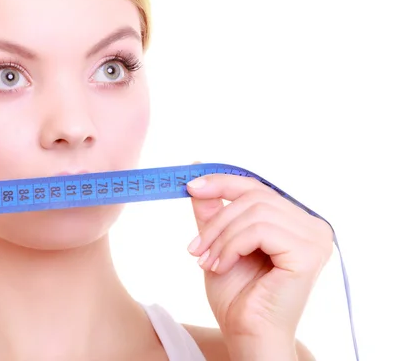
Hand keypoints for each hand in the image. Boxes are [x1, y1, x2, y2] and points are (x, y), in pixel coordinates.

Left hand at [186, 172, 332, 355]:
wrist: (246, 334)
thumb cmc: (238, 296)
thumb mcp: (219, 242)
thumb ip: (214, 210)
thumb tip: (197, 172)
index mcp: (295, 222)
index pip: (258, 188)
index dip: (223, 182)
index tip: (191, 185)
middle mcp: (311, 226)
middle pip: (255, 196)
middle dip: (217, 221)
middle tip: (194, 248)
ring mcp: (315, 238)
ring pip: (254, 212)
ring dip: (221, 237)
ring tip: (207, 262)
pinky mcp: (308, 253)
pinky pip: (260, 230)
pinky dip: (232, 246)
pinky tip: (222, 267)